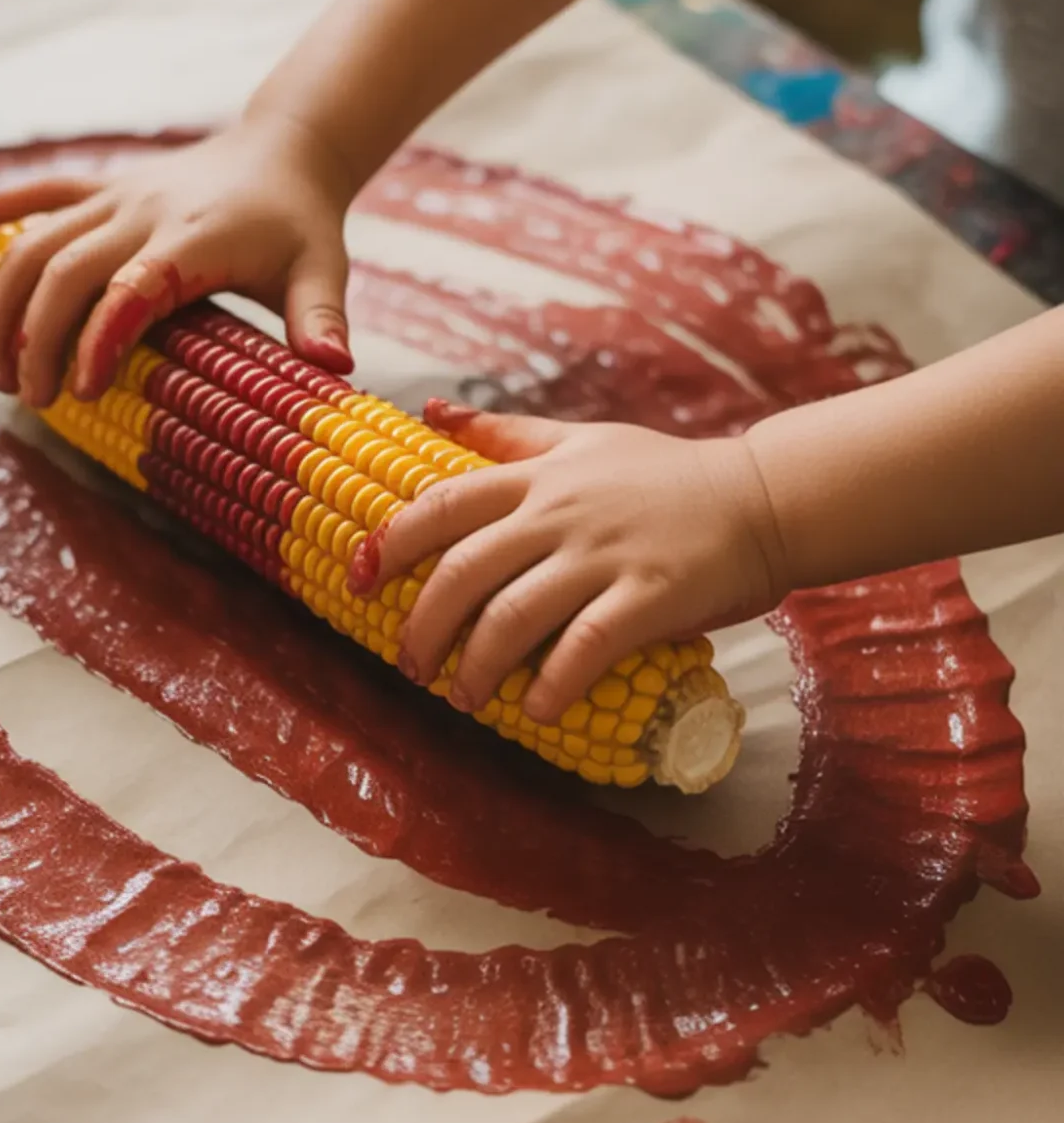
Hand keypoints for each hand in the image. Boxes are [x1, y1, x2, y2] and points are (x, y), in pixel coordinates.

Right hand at [0, 122, 353, 406]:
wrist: (284, 150)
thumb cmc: (300, 224)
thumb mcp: (321, 270)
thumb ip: (320, 320)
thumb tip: (334, 370)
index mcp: (192, 238)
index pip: (130, 291)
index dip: (98, 341)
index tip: (80, 394)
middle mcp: (142, 212)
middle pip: (64, 269)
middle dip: (35, 337)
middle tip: (29, 398)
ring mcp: (115, 195)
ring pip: (36, 240)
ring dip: (3, 301)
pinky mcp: (100, 186)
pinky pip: (37, 193)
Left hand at [350, 405, 786, 720]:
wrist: (763, 498)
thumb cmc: (668, 475)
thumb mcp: (581, 440)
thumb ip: (506, 436)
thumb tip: (427, 413)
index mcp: (540, 477)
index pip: (444, 503)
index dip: (392, 542)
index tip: (358, 577)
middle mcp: (562, 512)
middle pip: (465, 570)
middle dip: (425, 625)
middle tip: (412, 666)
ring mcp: (606, 555)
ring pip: (514, 615)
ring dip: (478, 667)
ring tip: (465, 698)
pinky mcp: (651, 595)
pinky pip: (586, 646)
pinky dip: (552, 684)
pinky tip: (536, 709)